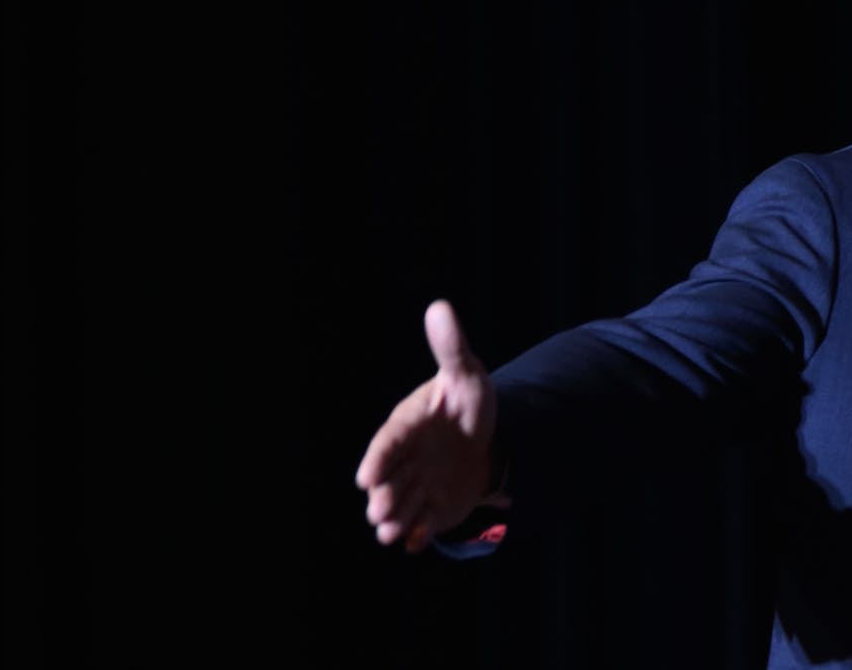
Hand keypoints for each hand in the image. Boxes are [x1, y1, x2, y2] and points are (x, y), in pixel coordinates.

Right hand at [356, 299, 499, 552]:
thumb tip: (439, 307)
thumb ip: (450, 349)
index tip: (367, 477)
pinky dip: (421, 535)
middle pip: (388, 481)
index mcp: (407, 426)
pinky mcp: (433, 508)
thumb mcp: (466, 373)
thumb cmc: (467, 400)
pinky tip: (418, 544)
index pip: (388, 444)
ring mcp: (417, 486)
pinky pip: (425, 524)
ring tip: (391, 533)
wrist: (485, 436)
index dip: (378, 460)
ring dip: (395, 520)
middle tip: (379, 512)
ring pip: (401, 506)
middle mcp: (405, 460)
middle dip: (383, 497)